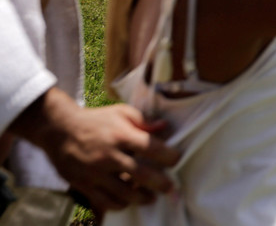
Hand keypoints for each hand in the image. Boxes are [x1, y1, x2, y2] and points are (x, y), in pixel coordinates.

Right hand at [12, 89, 179, 211]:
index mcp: (120, 135)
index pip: (152, 148)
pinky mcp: (83, 185)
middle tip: (171, 188)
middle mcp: (108, 156)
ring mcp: (95, 173)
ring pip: (124, 194)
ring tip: (151, 197)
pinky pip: (105, 202)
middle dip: (161, 184)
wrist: (58, 130)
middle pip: (142, 175)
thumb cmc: (95, 120)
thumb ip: (143, 121)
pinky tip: (128, 200)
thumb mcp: (120, 112)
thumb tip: (164, 126)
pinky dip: (120, 204)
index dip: (169, 156)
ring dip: (142, 198)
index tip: (176, 160)